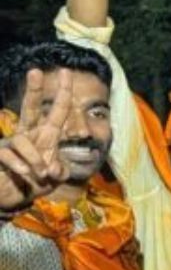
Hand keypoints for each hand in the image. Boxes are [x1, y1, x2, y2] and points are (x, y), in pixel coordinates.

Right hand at [0, 70, 73, 210]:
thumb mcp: (54, 178)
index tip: (65, 72)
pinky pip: (9, 154)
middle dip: (33, 91)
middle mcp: (29, 135)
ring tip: (42, 174)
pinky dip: (21, 166)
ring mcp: (12, 144)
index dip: (63, 94)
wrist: (13, 198)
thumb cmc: (35, 183)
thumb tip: (54, 168)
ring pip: (22, 140)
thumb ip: (59, 171)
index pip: (57, 112)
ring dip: (35, 159)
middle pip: (30, 109)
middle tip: (35, 71)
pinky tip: (27, 174)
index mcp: (46, 136)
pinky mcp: (0, 154)